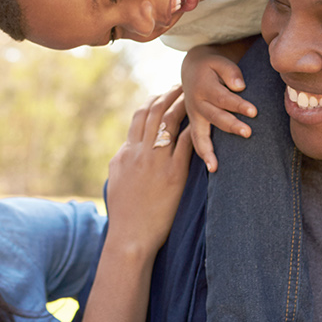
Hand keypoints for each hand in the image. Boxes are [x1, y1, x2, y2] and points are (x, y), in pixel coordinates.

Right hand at [103, 86, 193, 254]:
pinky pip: (186, 143)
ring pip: (169, 121)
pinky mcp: (173, 174)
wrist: (130, 236)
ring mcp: (156, 161)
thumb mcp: (115, 180)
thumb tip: (126, 148)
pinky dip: (195, 128)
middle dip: (169, 95)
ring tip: (195, 95)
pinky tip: (205, 120)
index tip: (164, 93)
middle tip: (182, 86)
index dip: (153, 100)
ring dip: (182, 105)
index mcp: (126, 152)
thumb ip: (122, 160)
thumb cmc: (124, 213)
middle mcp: (139, 151)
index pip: (139, 116)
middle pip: (154, 112)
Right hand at [180, 47, 254, 172]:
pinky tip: (213, 168)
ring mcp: (194, 115)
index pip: (223, 98)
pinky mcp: (195, 123)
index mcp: (204, 86)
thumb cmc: (212, 66)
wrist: (192, 69)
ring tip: (215, 165)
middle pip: (214, 116)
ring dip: (209, 149)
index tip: (254, 112)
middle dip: (231, 125)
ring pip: (200, 134)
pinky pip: (196, 141)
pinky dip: (203, 154)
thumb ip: (230, 72)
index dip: (238, 105)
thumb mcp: (219, 62)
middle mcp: (196, 103)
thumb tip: (240, 86)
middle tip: (247, 133)